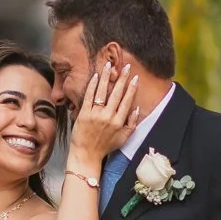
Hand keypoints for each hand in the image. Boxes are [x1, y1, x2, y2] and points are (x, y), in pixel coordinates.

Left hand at [68, 58, 141, 174]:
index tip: (135, 78)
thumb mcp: (123, 138)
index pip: (127, 101)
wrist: (86, 155)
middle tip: (126, 66)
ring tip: (109, 65)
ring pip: (102, 92)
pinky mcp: (83, 114)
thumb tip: (137, 109)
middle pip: (117, 93)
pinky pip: (89, 96)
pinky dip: (92, 86)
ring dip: (107, 77)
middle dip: (122, 78)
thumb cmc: (105, 147)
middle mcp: (108, 117)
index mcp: (119, 122)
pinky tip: (96, 76)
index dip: (132, 88)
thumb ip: (132, 124)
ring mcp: (95, 115)